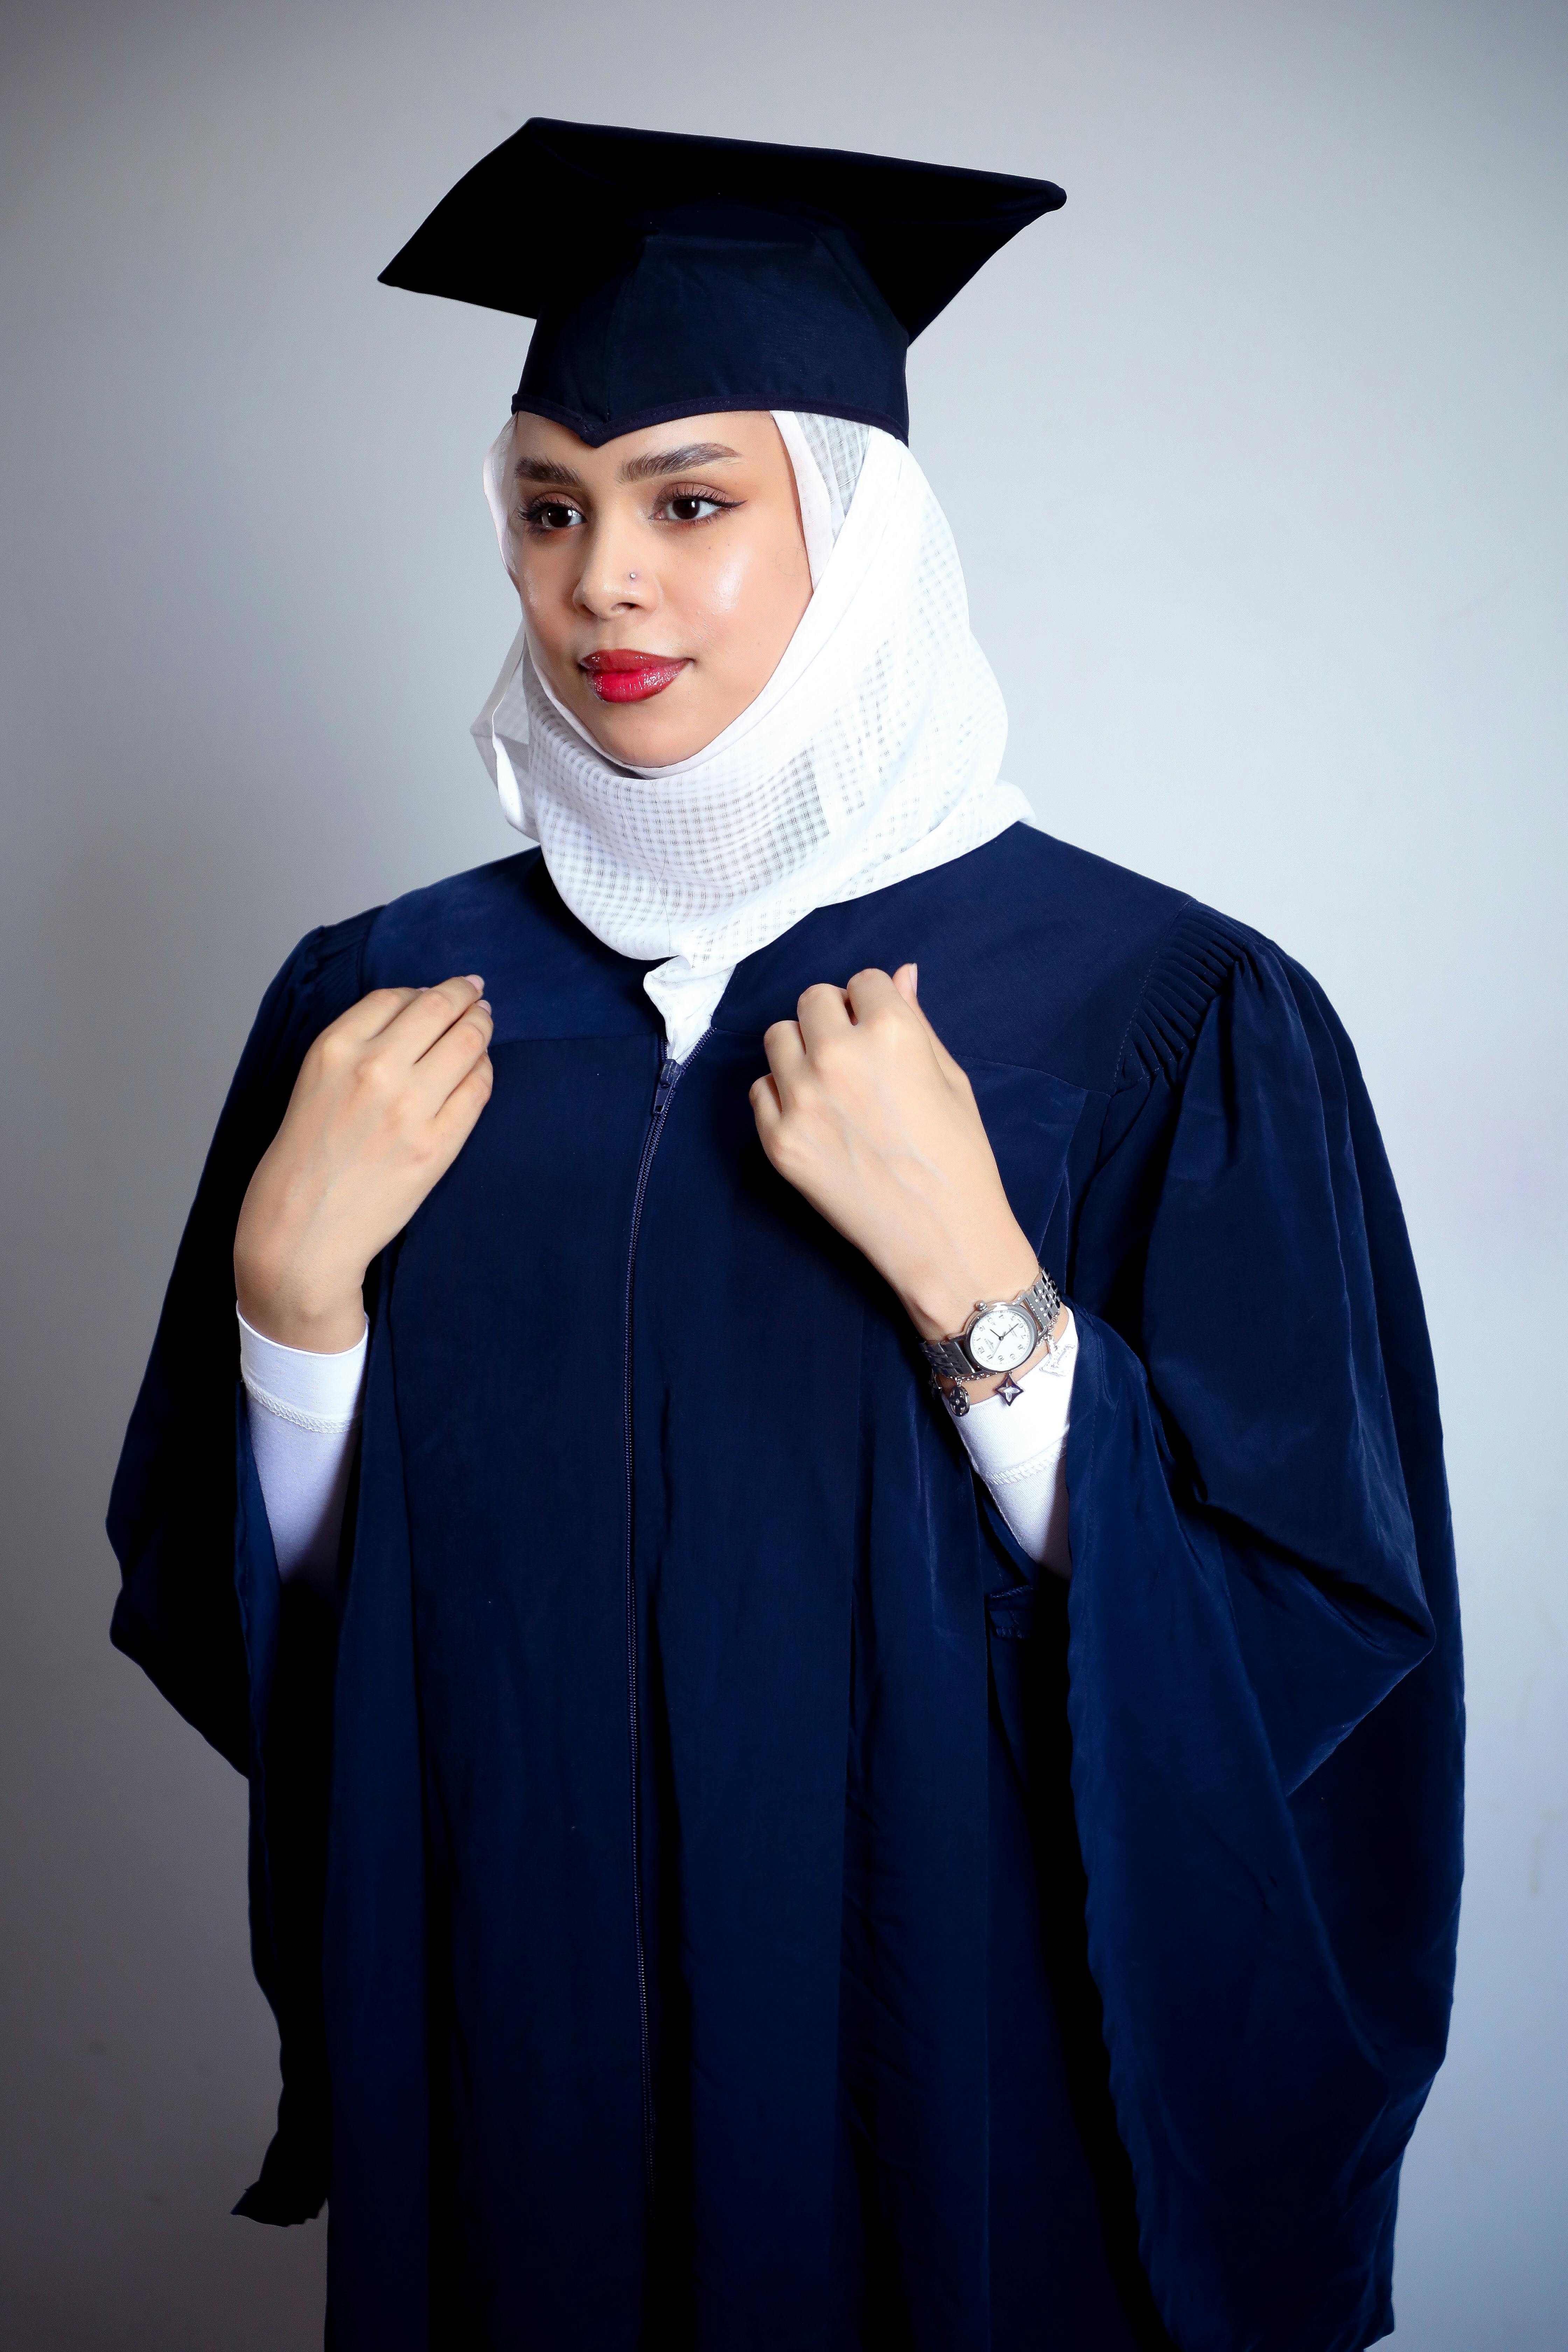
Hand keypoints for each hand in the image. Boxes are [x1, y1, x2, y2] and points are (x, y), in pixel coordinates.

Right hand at [234, 976, 493, 1350]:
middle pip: (438, 1008)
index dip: (422, 991)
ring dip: (481, 1025)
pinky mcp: (437, 1144)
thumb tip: (414, 1016)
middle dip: (464, 995)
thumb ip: (356, 1048)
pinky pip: (478, 1089)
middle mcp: (374, 1068)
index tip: (437, 993)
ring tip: (484, 1022)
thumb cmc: (303, 1163)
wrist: (302, 1234)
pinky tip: (479, 1069)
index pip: (394, 996)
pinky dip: (484, 1072)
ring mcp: (410, 1106)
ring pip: (467, 1041)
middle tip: (476, 994)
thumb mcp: (314, 1085)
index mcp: (334, 1049)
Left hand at [750, 964, 1043, 1360]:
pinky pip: (760, 1090)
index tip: (881, 1032)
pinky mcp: (778, 1140)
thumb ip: (917, 1021)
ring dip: (801, 1051)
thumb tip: (900, 974)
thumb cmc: (959, 1158)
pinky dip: (782, 1096)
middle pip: (811, 1001)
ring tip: (831, 1085)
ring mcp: (801, 1099)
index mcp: (891, 1031)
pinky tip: (816, 1120)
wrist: (944, 1238)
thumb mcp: (951, 1079)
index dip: (874, 1005)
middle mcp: (838, 1055)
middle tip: (854, 1056)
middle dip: (833, 1019)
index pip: (862, 981)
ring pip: (778, 1038)